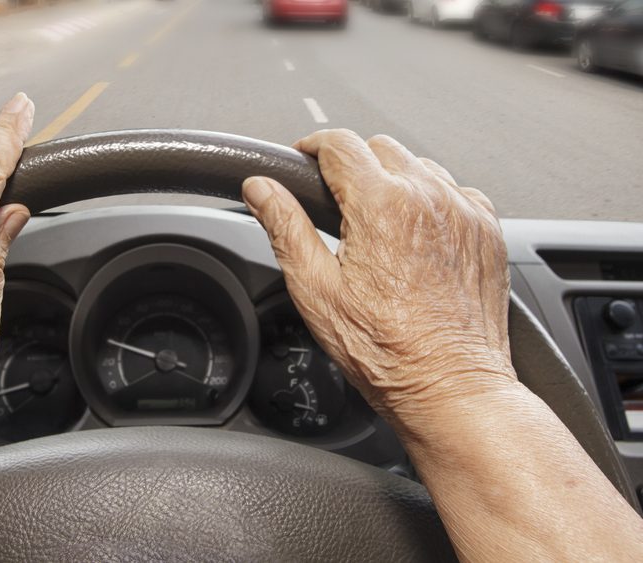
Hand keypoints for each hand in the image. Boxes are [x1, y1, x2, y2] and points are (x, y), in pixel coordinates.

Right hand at [242, 130, 514, 429]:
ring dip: (392, 180)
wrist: (450, 385)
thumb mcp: (315, 289)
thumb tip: (260, 189)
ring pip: (419, 166)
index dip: (311, 146)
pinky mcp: (487, 230)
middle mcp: (428, 197)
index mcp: (381, 205)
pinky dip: (431, 201)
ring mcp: (464, 212)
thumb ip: (285, 227)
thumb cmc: (386, 350)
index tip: (302, 159)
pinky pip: (455, 191)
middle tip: (334, 202)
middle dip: (351, 164)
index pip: (339, 144)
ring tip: (375, 224)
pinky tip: (414, 237)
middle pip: (379, 148)